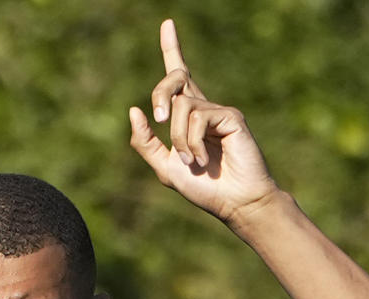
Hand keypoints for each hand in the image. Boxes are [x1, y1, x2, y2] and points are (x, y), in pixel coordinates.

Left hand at [129, 19, 280, 228]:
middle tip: (159, 118)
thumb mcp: (165, 168)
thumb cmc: (204, 188)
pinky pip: (198, 118)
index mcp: (187, 117)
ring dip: (180, 140)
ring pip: (182, 107)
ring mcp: (219, 111)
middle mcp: (203, 108)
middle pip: (175, 78)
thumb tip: (134, 109)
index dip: (172, 48)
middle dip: (160, 92)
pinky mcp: (231, 116)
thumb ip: (146, 142)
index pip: (178, 77)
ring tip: (194, 162)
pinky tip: (205, 161)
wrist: (234, 204)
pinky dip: (194, 143)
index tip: (167, 24)